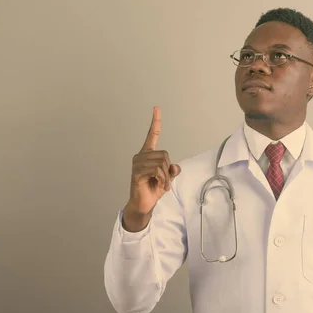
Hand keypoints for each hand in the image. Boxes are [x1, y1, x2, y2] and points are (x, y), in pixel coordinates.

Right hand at [123, 107, 180, 229]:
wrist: (144, 204)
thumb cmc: (153, 190)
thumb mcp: (167, 179)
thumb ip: (172, 171)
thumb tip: (175, 167)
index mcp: (147, 154)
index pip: (152, 135)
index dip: (155, 122)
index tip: (156, 108)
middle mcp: (141, 156)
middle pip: (165, 154)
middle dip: (168, 169)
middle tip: (163, 180)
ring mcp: (137, 164)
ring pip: (162, 163)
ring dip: (165, 176)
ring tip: (160, 184)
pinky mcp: (137, 172)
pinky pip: (157, 170)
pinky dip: (162, 179)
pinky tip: (158, 185)